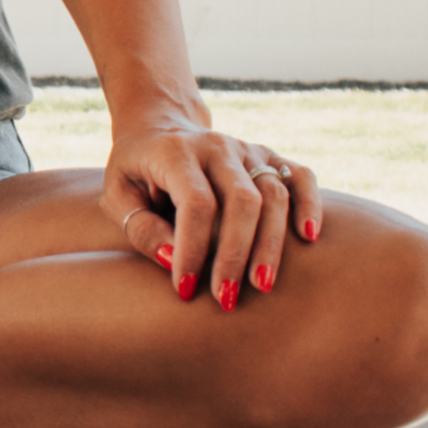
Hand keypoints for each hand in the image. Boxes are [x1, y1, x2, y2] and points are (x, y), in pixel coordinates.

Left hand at [105, 120, 322, 311]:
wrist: (159, 127)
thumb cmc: (135, 172)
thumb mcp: (118, 196)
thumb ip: (140, 227)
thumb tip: (172, 259)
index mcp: (176, 152)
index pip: (197, 202)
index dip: (193, 249)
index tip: (185, 289)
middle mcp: (217, 146)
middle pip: (243, 200)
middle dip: (236, 254)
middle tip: (226, 300)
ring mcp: (247, 149)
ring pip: (274, 194)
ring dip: (271, 244)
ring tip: (262, 287)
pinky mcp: (269, 156)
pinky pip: (300, 176)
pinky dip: (310, 204)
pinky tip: (309, 237)